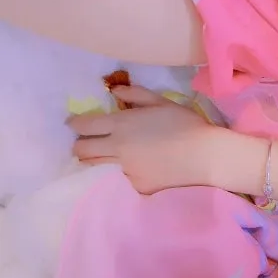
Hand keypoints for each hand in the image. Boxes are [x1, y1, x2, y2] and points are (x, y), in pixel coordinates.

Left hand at [67, 85, 227, 193]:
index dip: (75, 124)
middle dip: (79, 145)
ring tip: (118, 154)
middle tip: (84, 143)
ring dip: (102, 159)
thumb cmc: (186, 124)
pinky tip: (148, 166)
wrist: (205, 157)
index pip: (85, 126)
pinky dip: (132, 171)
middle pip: (83, 150)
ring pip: (102, 165)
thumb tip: (114, 91)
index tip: (72, 124)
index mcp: (122, 124)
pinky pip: (126, 177)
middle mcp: (118, 148)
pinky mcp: (136, 186)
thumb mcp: (161, 102)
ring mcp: (126, 170)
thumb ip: (135, 95)